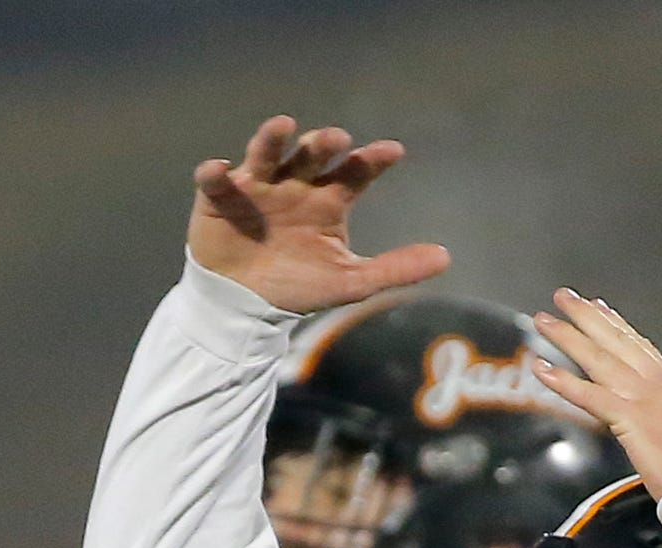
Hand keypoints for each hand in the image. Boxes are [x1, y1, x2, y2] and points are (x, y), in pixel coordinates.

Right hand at [189, 115, 449, 313]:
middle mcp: (295, 185)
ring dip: (272, 140)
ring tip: (283, 126)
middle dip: (323, 144)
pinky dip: (215, 174)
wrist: (246, 307)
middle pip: (312, 156)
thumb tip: (447, 258)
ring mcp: (257, 187)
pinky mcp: (219, 198)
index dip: (372, 160)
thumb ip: (397, 268)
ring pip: (266, 155)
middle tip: (337, 139)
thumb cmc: (299, 287)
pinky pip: (214, 181)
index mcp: (328, 199)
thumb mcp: (352, 281)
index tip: (393, 151)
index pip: (355, 172)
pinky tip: (220, 168)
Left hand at [530, 290, 661, 498]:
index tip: (600, 307)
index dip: (617, 325)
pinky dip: (564, 381)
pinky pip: (590, 396)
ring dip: (568, 337)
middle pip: (617, 341)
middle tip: (564, 296)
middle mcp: (660, 385)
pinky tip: (543, 369)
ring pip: (599, 359)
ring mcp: (645, 399)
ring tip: (544, 321)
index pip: (642, 347)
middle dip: (587, 316)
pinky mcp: (630, 419)